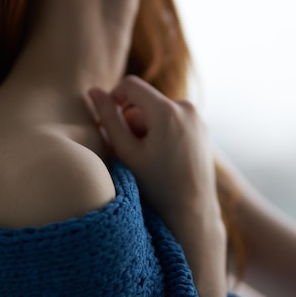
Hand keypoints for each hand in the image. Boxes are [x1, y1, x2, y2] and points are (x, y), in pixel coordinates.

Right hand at [89, 76, 226, 295]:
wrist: (192, 212)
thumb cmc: (156, 186)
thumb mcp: (126, 152)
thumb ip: (108, 118)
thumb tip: (93, 91)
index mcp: (167, 110)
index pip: (131, 85)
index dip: (113, 98)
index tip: (107, 122)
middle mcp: (187, 108)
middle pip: (145, 102)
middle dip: (132, 122)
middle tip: (132, 154)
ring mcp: (197, 118)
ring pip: (158, 112)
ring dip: (147, 130)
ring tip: (149, 160)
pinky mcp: (202, 128)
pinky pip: (173, 121)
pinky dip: (162, 134)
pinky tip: (163, 160)